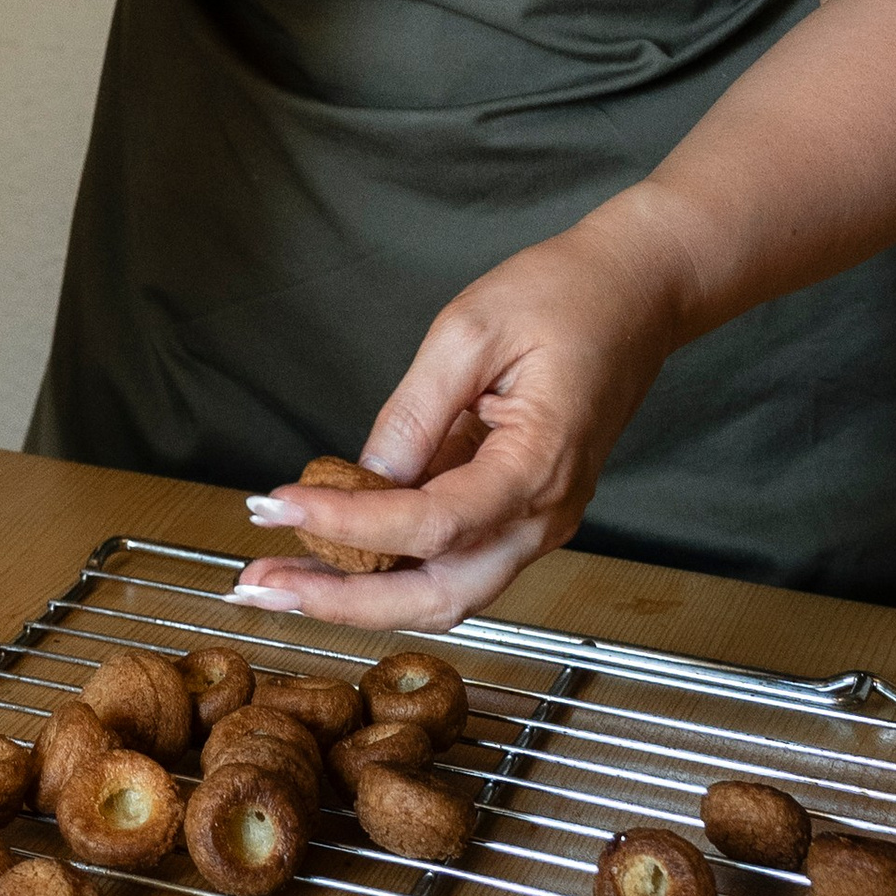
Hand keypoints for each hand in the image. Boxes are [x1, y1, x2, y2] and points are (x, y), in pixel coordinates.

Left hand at [226, 197, 695, 629]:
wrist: (638, 294)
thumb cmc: (563, 296)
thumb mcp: (469, 331)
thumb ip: (414, 413)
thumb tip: (361, 476)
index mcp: (538, 468)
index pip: (430, 525)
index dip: (347, 524)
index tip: (274, 505)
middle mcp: (543, 516)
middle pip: (436, 594)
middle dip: (342, 601)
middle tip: (258, 585)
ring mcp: (537, 523)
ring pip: (444, 592)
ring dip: (359, 594)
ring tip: (279, 577)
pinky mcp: (521, 512)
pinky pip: (453, 559)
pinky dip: (390, 565)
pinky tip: (330, 547)